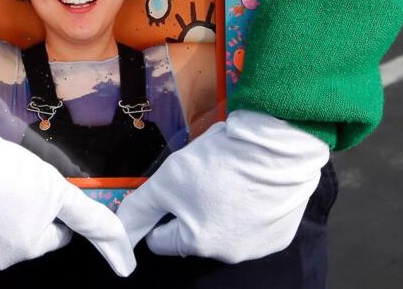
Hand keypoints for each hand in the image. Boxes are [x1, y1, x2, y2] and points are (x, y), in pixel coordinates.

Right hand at [0, 122, 135, 274]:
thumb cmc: (3, 169)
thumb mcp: (54, 185)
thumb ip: (86, 215)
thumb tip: (120, 247)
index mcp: (32, 245)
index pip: (57, 235)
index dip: (56, 214)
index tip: (47, 198)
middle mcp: (3, 260)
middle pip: (26, 236)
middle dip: (25, 214)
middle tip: (14, 182)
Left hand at [116, 110, 328, 262]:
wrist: (278, 147)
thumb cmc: (219, 163)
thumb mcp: (167, 180)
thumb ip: (140, 208)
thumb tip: (121, 230)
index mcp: (197, 245)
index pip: (161, 239)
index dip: (160, 212)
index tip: (171, 190)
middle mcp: (229, 255)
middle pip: (195, 235)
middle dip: (192, 210)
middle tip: (202, 177)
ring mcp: (258, 247)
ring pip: (226, 231)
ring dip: (221, 210)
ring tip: (230, 177)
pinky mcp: (281, 234)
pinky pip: (256, 225)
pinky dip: (251, 209)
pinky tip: (253, 184)